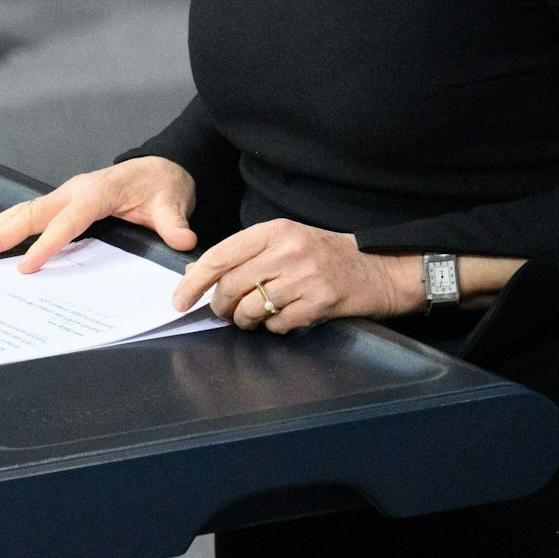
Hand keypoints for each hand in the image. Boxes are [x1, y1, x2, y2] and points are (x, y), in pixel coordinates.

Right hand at [0, 157, 197, 272]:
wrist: (159, 167)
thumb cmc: (163, 185)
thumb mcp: (173, 202)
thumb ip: (174, 222)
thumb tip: (184, 240)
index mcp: (96, 192)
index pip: (67, 222)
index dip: (46, 245)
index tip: (25, 268)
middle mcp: (73, 191)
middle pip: (30, 215)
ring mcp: (63, 194)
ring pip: (21, 212)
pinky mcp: (60, 201)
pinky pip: (25, 212)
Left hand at [168, 219, 414, 332]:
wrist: (379, 269)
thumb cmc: (326, 255)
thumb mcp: (286, 241)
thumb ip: (246, 254)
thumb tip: (200, 274)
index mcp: (275, 230)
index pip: (220, 256)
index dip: (194, 281)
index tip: (179, 300)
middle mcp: (288, 250)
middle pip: (231, 286)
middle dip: (220, 306)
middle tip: (223, 313)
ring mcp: (306, 276)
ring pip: (251, 308)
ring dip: (245, 321)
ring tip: (252, 319)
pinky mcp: (320, 302)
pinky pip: (278, 323)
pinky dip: (273, 327)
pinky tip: (283, 319)